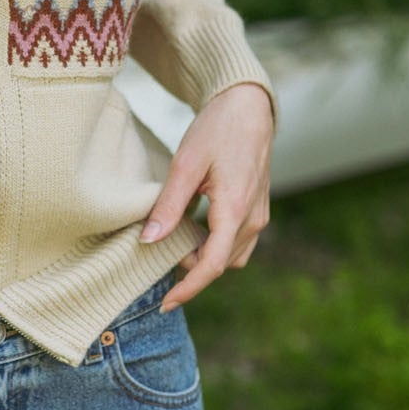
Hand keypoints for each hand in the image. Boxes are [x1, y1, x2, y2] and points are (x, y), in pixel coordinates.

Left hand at [138, 81, 273, 311]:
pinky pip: (238, 241)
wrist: (248, 106)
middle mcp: (253, 218)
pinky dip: (216, 245)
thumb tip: (149, 241)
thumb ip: (168, 206)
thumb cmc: (217, 130)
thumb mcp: (185, 165)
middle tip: (157, 260)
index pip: (210, 266)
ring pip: (231, 256)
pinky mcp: (258, 208)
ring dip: (205, 258)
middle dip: (191, 270)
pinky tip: (193, 230)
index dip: (187, 289)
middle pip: (220, 264)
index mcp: (235, 209)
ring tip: (174, 245)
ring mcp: (259, 214)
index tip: (165, 303)